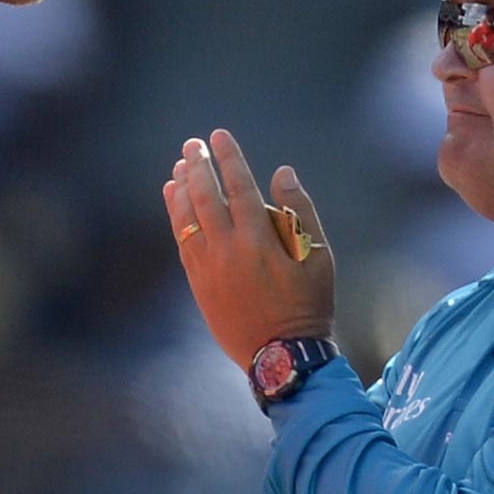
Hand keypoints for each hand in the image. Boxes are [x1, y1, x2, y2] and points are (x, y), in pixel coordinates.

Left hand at [164, 128, 335, 366]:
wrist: (282, 356)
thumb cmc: (308, 305)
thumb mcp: (318, 257)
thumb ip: (300, 211)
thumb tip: (282, 172)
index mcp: (259, 240)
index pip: (239, 187)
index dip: (228, 158)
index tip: (219, 136)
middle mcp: (227, 249)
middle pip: (205, 196)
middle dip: (198, 165)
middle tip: (193, 144)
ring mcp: (208, 267)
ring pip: (187, 217)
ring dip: (182, 188)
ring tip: (179, 166)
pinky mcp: (198, 283)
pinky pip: (181, 240)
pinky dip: (176, 215)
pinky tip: (174, 199)